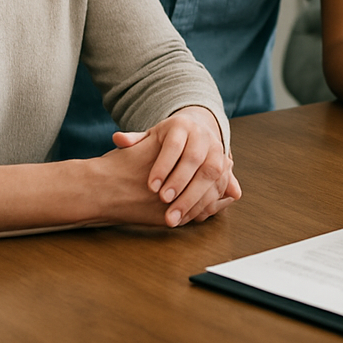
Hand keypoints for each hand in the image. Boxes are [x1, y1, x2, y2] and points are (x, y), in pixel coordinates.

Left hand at [113, 106, 239, 226]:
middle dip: (180, 182)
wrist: (195, 133)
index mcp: (182, 126)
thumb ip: (134, 140)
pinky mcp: (224, 164)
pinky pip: (219, 183)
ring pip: (211, 172)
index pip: (174, 145)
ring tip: (174, 216)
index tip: (151, 187)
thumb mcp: (150, 137)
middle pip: (194, 158)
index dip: (163, 166)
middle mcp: (203, 135)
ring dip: (194, 196)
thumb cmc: (166, 139)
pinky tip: (187, 216)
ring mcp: (217, 149)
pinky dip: (204, 202)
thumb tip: (118, 139)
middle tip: (163, 201)